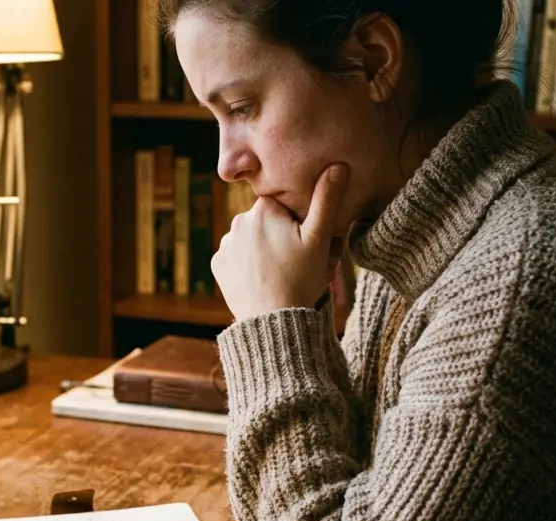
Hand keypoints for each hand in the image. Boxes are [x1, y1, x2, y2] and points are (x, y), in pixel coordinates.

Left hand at [212, 163, 349, 320]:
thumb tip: (337, 165)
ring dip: (263, 250)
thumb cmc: (301, 279)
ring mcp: (225, 244)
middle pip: (266, 222)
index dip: (298, 223)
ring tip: (280, 272)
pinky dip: (247, 265)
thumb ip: (326, 200)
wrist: (274, 321)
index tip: (305, 243)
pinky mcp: (218, 265)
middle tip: (296, 261)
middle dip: (280, 235)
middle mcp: (238, 221)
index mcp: (263, 209)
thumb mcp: (319, 238)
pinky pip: (236, 258)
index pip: (283, 206)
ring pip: (251, 240)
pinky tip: (262, 278)